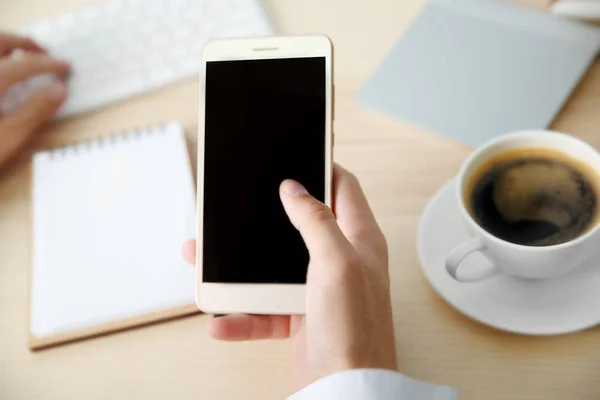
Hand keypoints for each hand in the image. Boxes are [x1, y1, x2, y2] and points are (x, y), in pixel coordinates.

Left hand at [0, 32, 69, 169]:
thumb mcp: (7, 137)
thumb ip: (34, 111)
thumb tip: (60, 90)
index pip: (24, 63)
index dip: (48, 64)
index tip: (65, 67)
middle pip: (0, 42)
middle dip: (24, 43)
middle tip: (44, 53)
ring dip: (4, 46)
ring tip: (17, 56)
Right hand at [182, 164, 396, 388]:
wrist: (345, 390)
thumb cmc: (355, 331)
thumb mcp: (336, 264)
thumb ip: (316, 222)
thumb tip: (295, 189)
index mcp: (358, 240)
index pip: (344, 188)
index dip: (323, 168)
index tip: (298, 153)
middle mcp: (339, 261)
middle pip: (299, 225)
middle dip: (266, 218)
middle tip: (242, 207)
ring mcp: (318, 290)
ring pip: (273, 267)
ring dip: (241, 268)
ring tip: (209, 262)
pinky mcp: (300, 318)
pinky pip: (263, 309)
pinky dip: (241, 314)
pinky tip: (222, 317)